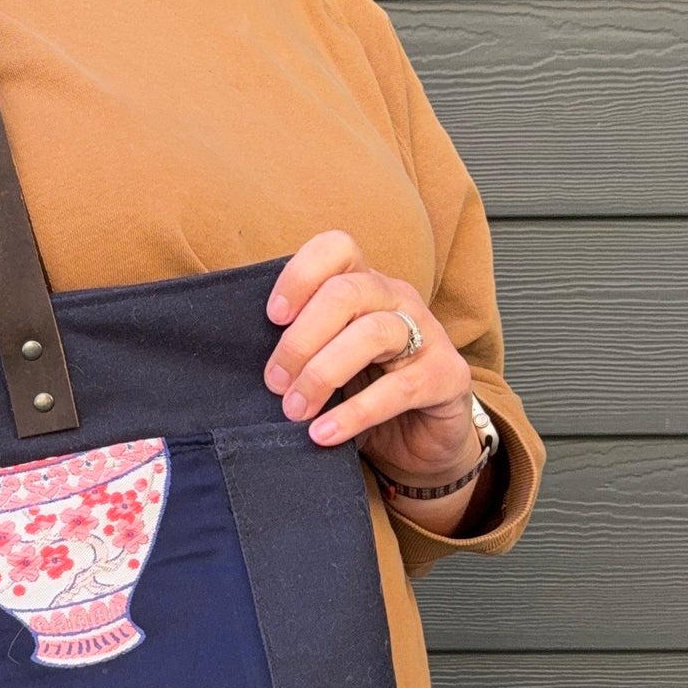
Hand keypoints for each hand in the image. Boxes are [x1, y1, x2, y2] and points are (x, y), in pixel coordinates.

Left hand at [263, 229, 478, 484]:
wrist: (423, 438)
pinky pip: (397, 389)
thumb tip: (240, 353)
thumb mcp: (327, 358)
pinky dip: (354, 413)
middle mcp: (398, 298)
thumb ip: (298, 344)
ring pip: (371, 333)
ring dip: (322, 373)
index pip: (337, 248)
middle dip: (300, 340)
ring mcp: (428, 333)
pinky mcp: (447, 376)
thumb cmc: (366, 389)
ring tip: (294, 410)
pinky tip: (324, 433)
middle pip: (346, 293)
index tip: (271, 317)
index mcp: (365, 284)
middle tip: (274, 382)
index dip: (300, 274)